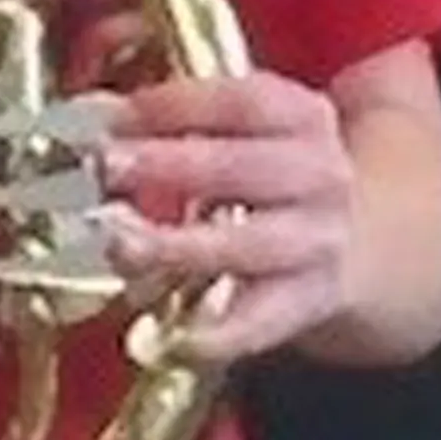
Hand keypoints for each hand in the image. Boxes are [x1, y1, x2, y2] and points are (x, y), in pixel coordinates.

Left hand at [95, 69, 354, 364]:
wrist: (345, 239)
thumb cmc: (264, 175)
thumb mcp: (242, 131)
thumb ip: (176, 122)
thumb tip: (95, 115)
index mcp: (302, 118)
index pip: (243, 103)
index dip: (177, 105)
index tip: (115, 115)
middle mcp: (320, 176)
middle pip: (245, 168)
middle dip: (171, 166)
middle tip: (106, 165)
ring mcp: (317, 242)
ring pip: (250, 245)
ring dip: (179, 246)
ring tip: (119, 243)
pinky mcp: (307, 302)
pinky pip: (262, 321)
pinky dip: (219, 332)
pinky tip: (174, 336)